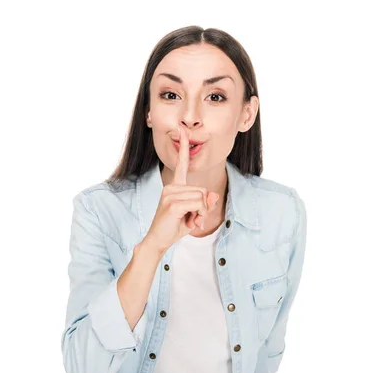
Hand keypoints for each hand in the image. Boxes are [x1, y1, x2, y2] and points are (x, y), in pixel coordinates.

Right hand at [143, 125, 219, 254]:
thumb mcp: (194, 215)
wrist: (158, 241)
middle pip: (203, 190)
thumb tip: (214, 196)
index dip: (184, 148)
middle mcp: (171, 187)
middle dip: (204, 207)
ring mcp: (170, 193)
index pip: (181, 164)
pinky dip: (199, 215)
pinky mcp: (172, 202)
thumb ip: (204, 204)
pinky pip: (198, 204)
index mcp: (174, 186)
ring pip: (202, 197)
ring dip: (201, 212)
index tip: (183, 130)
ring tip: (189, 221)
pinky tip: (189, 222)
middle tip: (193, 219)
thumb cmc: (174, 227)